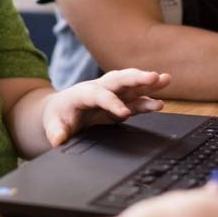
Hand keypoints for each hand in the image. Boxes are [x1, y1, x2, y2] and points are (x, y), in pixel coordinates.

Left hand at [41, 69, 170, 146]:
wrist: (60, 110)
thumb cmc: (58, 116)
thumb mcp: (52, 125)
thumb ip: (56, 132)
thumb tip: (58, 139)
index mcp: (82, 93)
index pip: (98, 95)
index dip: (111, 103)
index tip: (124, 114)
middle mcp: (99, 89)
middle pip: (118, 80)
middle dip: (136, 78)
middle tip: (154, 77)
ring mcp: (111, 94)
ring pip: (130, 86)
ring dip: (147, 83)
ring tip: (166, 79)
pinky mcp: (119, 103)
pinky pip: (134, 101)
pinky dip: (147, 101)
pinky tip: (159, 103)